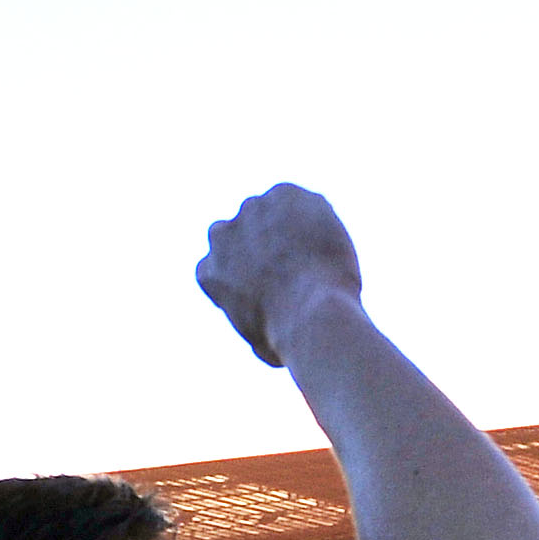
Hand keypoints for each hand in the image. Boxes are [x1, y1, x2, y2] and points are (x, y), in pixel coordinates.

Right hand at [195, 184, 362, 368]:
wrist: (312, 311)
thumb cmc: (289, 339)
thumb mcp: (263, 345)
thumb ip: (258, 326)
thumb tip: (267, 338)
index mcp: (209, 270)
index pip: (216, 261)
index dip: (243, 269)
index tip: (266, 280)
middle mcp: (222, 235)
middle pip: (240, 229)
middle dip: (260, 240)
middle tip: (292, 259)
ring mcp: (252, 211)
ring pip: (272, 211)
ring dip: (290, 226)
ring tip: (318, 253)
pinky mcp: (284, 194)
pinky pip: (302, 201)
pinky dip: (316, 216)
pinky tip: (329, 241)